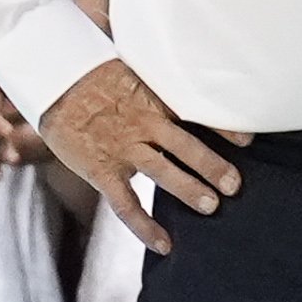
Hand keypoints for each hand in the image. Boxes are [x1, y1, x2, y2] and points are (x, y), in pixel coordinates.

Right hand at [40, 58, 240, 254]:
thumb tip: (182, 57)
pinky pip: (127, 205)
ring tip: (213, 206)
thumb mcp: (133, 64)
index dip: (225, 129)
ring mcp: (124, 149)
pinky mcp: (102, 171)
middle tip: (236, 185)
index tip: (249, 140)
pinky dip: (146, 226)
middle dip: (214, 166)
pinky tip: (165, 245)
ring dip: (190, 189)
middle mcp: (145, 125)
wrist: (52, 81)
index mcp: (155, 99)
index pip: (198, 114)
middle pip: (187, 147)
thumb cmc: (92, 70)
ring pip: (164, 173)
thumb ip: (159, 74)